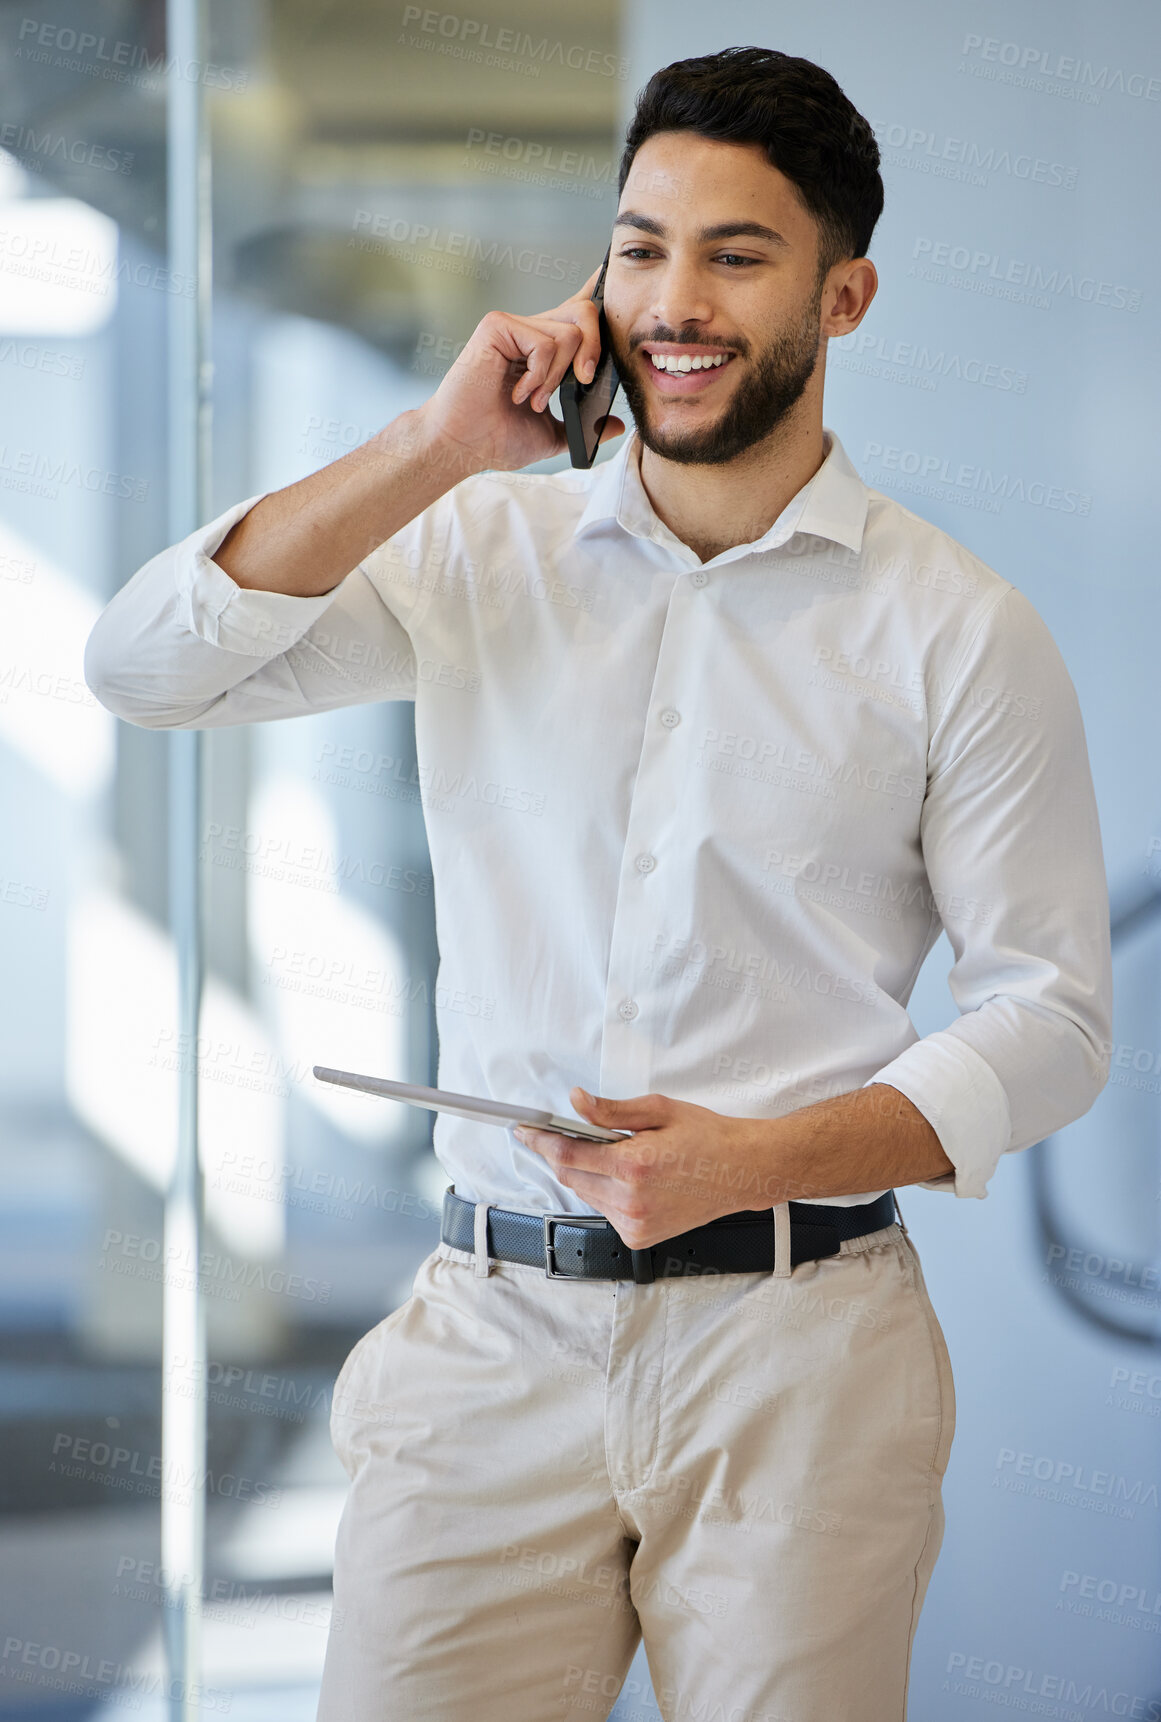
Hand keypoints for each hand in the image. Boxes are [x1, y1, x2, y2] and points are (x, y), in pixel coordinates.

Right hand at [414, 266, 625, 474]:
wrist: (463, 445)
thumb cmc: (496, 438)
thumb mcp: (551, 435)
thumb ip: (583, 427)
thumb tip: (616, 425)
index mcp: (544, 348)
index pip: (577, 311)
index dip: (596, 290)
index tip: (608, 270)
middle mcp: (531, 331)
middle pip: (585, 313)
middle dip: (593, 352)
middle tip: (581, 383)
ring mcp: (513, 325)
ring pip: (569, 333)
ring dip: (557, 378)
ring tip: (534, 400)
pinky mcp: (498, 326)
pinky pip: (544, 342)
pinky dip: (539, 375)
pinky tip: (518, 392)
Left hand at [513, 1088, 781, 1249]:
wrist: (741, 1172)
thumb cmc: (707, 1138)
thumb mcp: (658, 1110)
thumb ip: (611, 1111)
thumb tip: (577, 1103)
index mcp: (635, 1165)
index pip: (568, 1154)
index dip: (540, 1140)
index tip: (524, 1131)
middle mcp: (631, 1200)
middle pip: (571, 1176)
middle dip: (559, 1154)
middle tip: (559, 1133)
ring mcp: (635, 1223)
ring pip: (585, 1194)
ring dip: (585, 1172)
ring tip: (613, 1154)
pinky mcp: (639, 1237)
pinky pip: (604, 1210)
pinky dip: (604, 1191)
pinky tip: (627, 1178)